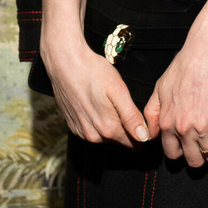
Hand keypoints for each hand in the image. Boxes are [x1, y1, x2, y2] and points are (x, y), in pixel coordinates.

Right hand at [41, 30, 148, 146]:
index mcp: (108, 128)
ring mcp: (81, 131)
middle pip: (120, 140)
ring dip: (111, 124)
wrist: (64, 63)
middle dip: (127, 128)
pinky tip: (96, 104)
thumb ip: (131, 117)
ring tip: (109, 102)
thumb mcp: (118, 90)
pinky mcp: (73, 125)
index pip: (134, 144)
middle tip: (123, 104)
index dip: (142, 134)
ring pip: (106, 136)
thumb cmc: (93, 72)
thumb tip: (143, 137)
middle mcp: (93, 135)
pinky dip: (97, 121)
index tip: (142, 119)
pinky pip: (92, 130)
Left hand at [145, 25, 207, 166]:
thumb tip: (149, 134)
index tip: (190, 149)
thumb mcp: (160, 88)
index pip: (172, 154)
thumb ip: (152, 113)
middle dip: (201, 159)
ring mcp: (203, 127)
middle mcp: (183, 129)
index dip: (182, 154)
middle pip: (194, 161)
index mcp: (166, 122)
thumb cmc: (184, 65)